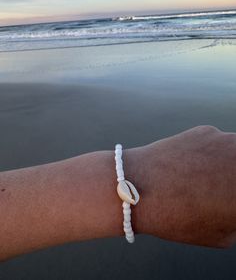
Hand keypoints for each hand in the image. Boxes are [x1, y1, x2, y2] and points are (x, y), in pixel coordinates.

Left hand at [127, 125, 235, 247]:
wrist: (137, 186)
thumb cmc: (178, 217)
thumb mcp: (222, 234)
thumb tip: (233, 205)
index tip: (231, 202)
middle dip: (234, 183)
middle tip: (224, 190)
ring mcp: (227, 140)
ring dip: (231, 165)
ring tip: (210, 179)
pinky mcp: (206, 130)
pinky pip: (219, 143)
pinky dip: (214, 153)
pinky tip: (193, 165)